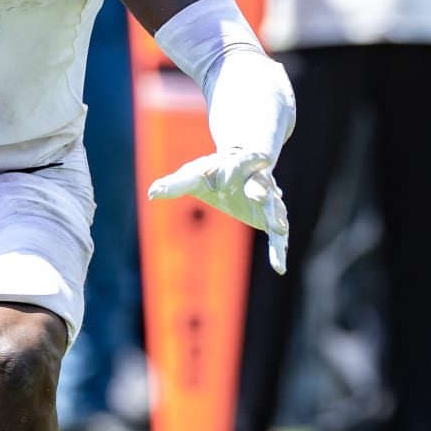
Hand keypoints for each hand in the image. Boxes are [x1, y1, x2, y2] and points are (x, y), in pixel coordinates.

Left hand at [148, 148, 290, 274]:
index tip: (234, 173)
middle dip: (259, 189)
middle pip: (260, 183)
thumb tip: (151, 193)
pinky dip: (279, 249)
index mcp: (237, 165)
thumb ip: (175, 185)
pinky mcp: (270, 218)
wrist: (239, 167)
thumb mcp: (193, 176)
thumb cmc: (212, 172)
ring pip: (275, 207)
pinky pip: (278, 235)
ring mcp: (268, 199)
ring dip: (277, 217)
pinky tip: (279, 268)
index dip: (237, 167)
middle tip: (259, 197)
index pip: (239, 163)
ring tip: (279, 229)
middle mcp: (257, 180)